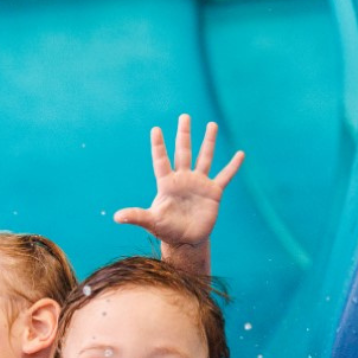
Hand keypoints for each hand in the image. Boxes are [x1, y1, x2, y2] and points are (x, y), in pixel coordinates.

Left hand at [114, 114, 243, 261]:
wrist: (186, 241)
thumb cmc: (166, 230)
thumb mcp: (151, 221)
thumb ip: (136, 216)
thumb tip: (116, 217)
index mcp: (167, 184)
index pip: (161, 160)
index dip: (159, 146)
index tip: (156, 129)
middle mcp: (183, 179)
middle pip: (183, 152)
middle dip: (184, 134)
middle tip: (184, 116)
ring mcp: (199, 184)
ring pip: (205, 158)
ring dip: (208, 142)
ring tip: (212, 124)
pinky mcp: (213, 192)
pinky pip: (225, 176)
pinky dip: (233, 166)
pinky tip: (240, 154)